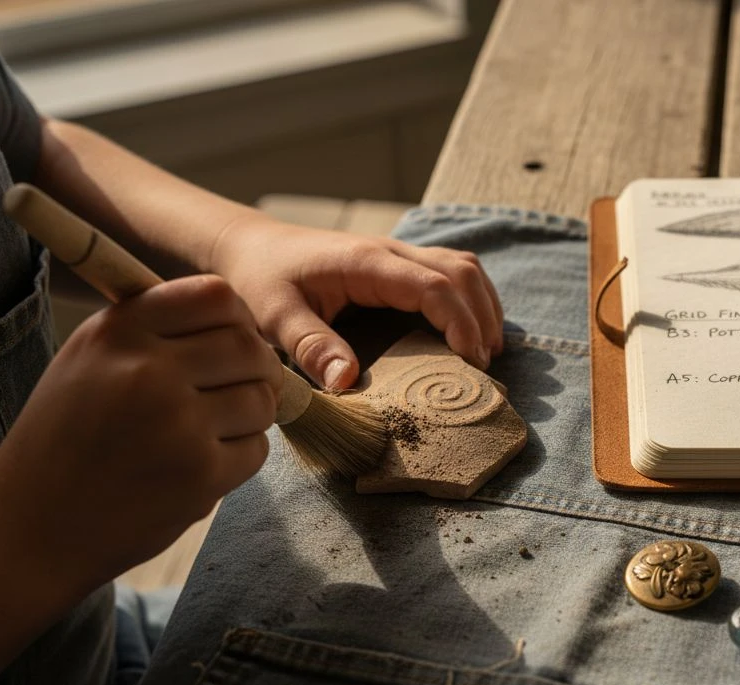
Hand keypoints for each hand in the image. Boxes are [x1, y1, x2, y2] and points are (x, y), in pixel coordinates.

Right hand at [0, 275, 280, 591]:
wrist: (33, 524)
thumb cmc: (66, 439)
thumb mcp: (89, 360)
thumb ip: (153, 331)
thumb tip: (238, 322)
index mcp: (120, 333)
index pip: (216, 296)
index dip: (241, 320)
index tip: (239, 340)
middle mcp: (148, 371)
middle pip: (249, 347)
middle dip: (261, 368)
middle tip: (250, 386)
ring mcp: (178, 424)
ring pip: (261, 400)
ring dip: (253, 415)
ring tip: (218, 428)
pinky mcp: (200, 475)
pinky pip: (256, 449)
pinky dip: (241, 456)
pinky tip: (204, 464)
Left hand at [208, 213, 502, 389]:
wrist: (251, 247)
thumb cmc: (260, 280)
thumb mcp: (274, 316)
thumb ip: (310, 346)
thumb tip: (348, 383)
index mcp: (367, 262)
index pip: (434, 285)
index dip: (461, 322)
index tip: (472, 362)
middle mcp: (391, 251)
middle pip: (460, 272)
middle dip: (481, 318)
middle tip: (484, 368)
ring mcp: (399, 254)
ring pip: (463, 267)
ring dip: (483, 307)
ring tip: (487, 353)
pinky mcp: (400, 264)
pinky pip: (452, 272)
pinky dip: (471, 301)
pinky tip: (471, 333)